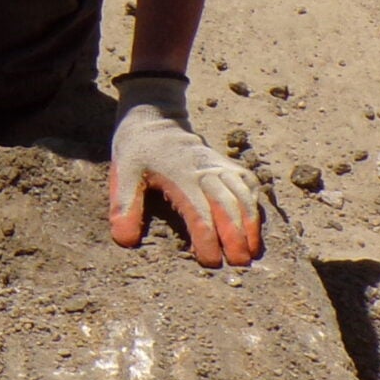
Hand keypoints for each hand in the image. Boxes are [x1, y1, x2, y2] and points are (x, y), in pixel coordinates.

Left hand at [109, 72, 262, 267]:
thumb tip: (125, 241)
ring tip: (253, 251)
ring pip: (244, 193)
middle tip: (240, 263)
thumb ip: (125, 206)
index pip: (198, 210)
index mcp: (179, 173)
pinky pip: (250, 183)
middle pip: (228, 204)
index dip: (206, 238)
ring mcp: (220, 164)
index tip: (210, 261)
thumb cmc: (137, 150)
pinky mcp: (228, 164)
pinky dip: (256, 204)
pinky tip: (257, 225)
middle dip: (236, 235)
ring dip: (252, 222)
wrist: (153, 116)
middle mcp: (205, 168)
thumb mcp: (122, 174)